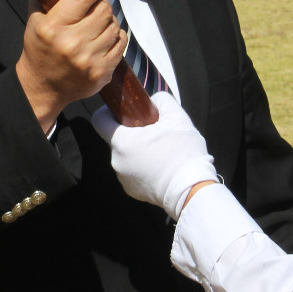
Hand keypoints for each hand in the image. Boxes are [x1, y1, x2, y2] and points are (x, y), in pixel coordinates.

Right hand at [16, 0, 125, 134]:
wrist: (42, 87)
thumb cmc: (39, 48)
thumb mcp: (37, 17)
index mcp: (53, 27)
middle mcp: (72, 43)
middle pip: (104, 9)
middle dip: (100, 4)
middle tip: (94, 8)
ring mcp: (89, 60)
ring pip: (114, 26)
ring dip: (108, 21)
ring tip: (97, 25)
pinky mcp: (101, 72)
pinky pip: (121, 44)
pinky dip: (116, 37)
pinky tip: (104, 38)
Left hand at [91, 92, 218, 218]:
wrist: (192, 190)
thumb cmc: (184, 154)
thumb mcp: (177, 117)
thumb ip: (160, 101)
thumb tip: (153, 101)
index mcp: (122, 142)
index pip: (100, 120)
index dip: (110, 111)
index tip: (125, 111)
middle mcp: (116, 161)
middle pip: (116, 138)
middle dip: (132, 132)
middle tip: (154, 132)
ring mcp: (122, 178)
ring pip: (125, 155)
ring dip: (138, 150)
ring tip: (161, 151)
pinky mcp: (131, 190)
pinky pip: (132, 171)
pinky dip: (142, 167)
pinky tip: (161, 167)